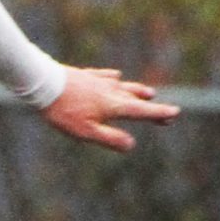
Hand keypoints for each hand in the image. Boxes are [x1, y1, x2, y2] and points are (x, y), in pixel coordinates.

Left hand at [38, 67, 179, 151]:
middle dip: (151, 107)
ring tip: (149, 92)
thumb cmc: (64, 111)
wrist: (45, 83)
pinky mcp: (86, 75)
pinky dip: (115, 78)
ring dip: (138, 90)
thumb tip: (131, 145)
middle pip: (136, 99)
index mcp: (113, 106)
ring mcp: (99, 81)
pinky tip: (117, 76)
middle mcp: (111, 91)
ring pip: (124, 86)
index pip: (141, 111)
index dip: (158, 114)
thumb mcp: (86, 132)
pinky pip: (106, 76)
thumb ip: (110, 138)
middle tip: (167, 113)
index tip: (175, 113)